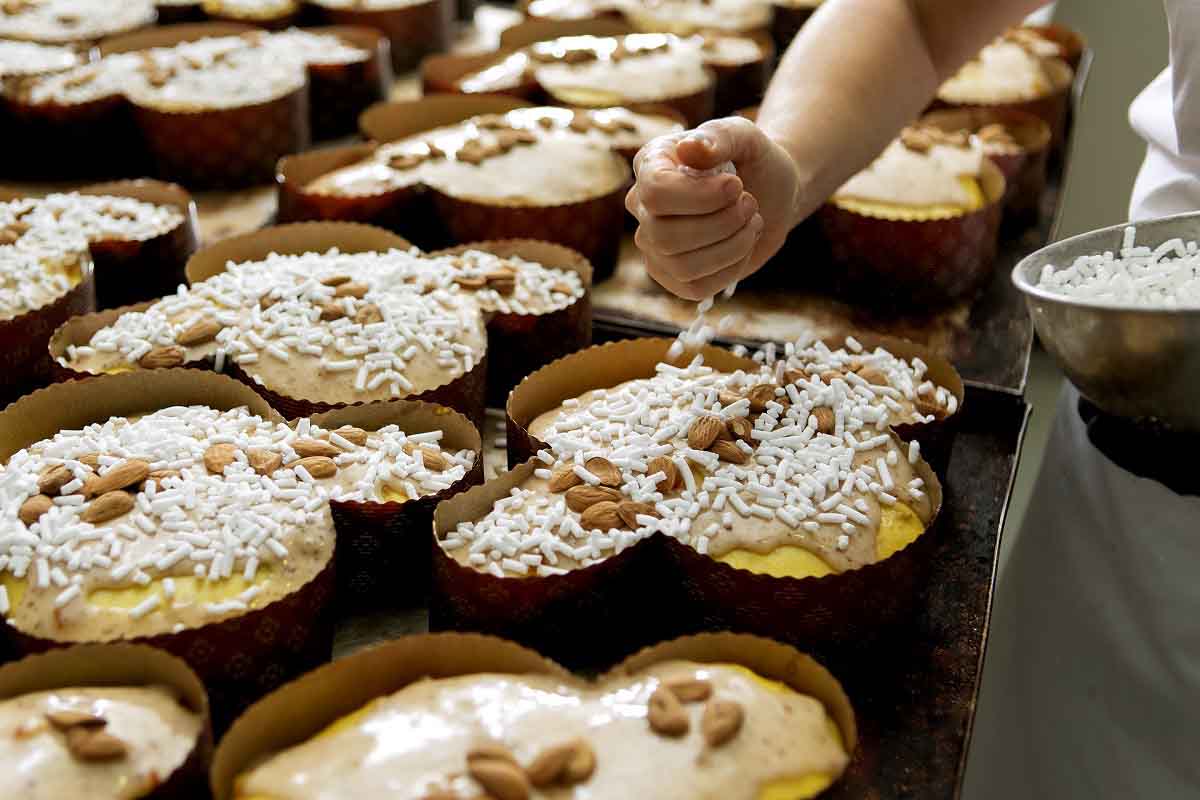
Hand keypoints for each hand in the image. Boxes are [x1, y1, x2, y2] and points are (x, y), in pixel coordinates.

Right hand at [626, 116, 802, 299]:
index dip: (700, 197)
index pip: (655, 193)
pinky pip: (695, 287)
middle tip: (750, 204)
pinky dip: (730, 269)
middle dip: (721, 224)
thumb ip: (720, 136)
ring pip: (681, 265)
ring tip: (752, 222)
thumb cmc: (753, 160)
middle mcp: (642, 207)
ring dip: (732, 246)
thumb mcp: (745, 136)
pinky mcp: (673, 276)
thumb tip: (690, 148)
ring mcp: (654, 245)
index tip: (736, 186)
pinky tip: (743, 245)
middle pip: (664, 236)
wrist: (772, 193)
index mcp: (650, 165)